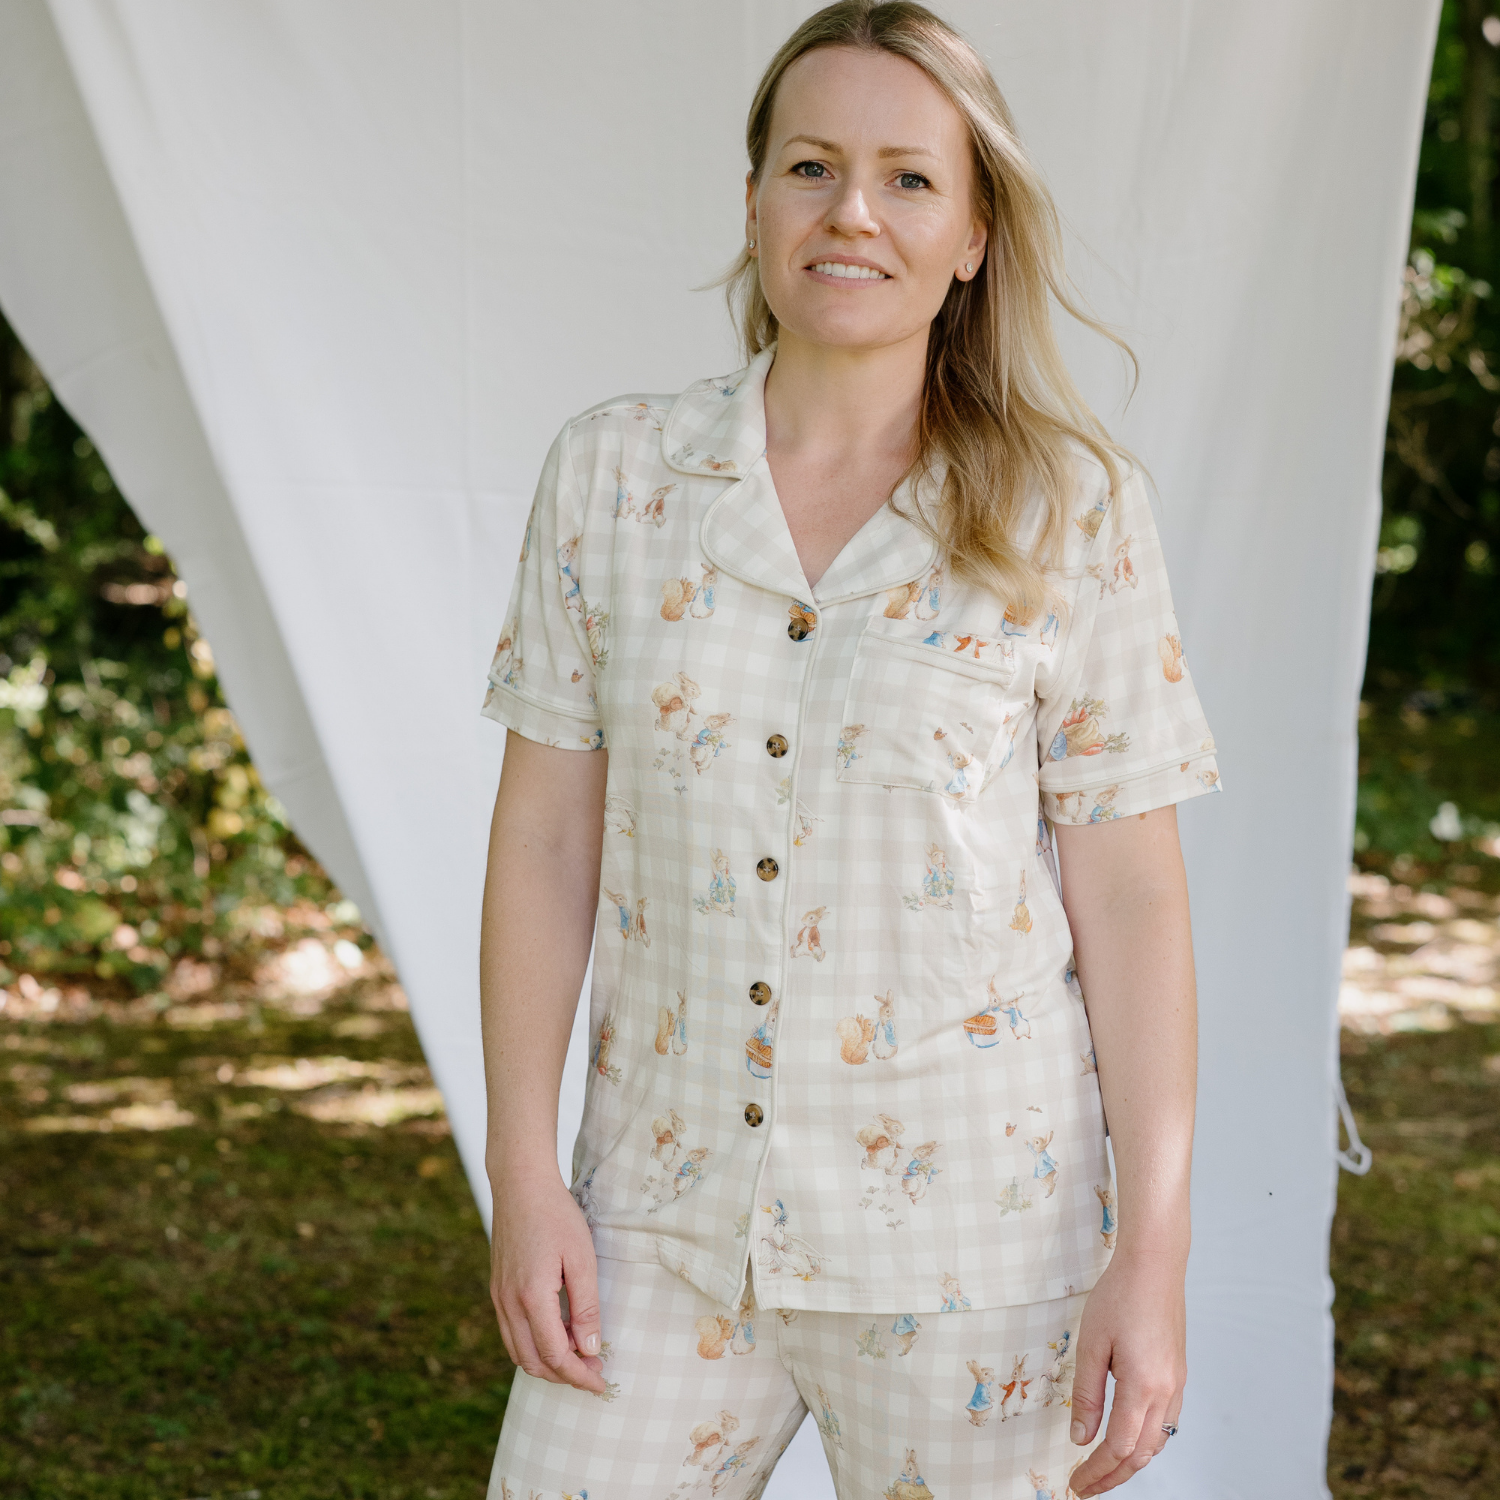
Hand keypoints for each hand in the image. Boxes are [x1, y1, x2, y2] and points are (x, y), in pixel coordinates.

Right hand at [489, 1171, 606, 1393]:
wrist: (520, 1184)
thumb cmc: (556, 1215)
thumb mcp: (582, 1258)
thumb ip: (586, 1307)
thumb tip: (590, 1348)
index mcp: (531, 1297)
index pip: (555, 1356)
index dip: (579, 1376)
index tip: (601, 1383)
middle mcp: (508, 1304)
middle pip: (533, 1362)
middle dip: (564, 1375)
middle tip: (595, 1369)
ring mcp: (498, 1298)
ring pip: (519, 1352)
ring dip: (548, 1363)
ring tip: (579, 1354)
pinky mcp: (497, 1290)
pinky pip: (512, 1333)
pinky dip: (533, 1346)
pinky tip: (557, 1334)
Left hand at [1066, 1251, 1185, 1496]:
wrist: (1154, 1265)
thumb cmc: (1120, 1295)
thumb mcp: (1091, 1344)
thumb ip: (1087, 1394)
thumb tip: (1080, 1437)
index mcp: (1143, 1387)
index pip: (1118, 1448)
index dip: (1096, 1471)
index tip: (1076, 1484)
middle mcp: (1166, 1392)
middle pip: (1140, 1453)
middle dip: (1113, 1476)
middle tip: (1086, 1486)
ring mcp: (1176, 1384)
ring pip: (1157, 1442)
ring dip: (1130, 1461)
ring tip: (1103, 1468)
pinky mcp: (1177, 1373)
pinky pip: (1166, 1422)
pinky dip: (1145, 1440)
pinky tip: (1128, 1436)